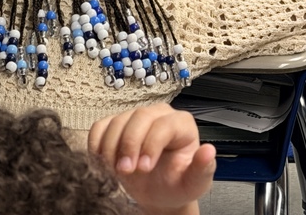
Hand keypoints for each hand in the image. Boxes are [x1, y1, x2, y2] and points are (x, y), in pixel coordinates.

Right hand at [88, 103, 215, 214]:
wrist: (159, 191)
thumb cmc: (177, 184)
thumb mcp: (193, 182)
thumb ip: (202, 169)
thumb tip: (208, 151)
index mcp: (181, 124)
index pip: (163, 124)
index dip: (151, 144)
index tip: (144, 168)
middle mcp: (159, 114)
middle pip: (138, 117)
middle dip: (129, 145)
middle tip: (125, 171)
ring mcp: (136, 118)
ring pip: (118, 121)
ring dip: (111, 147)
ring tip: (117, 170)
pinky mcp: (117, 125)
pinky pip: (100, 127)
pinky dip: (97, 144)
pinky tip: (104, 162)